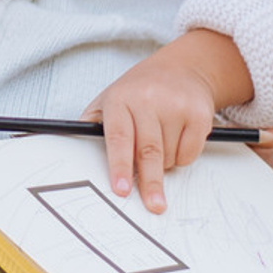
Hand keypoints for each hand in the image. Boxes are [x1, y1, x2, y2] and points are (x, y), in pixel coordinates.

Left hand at [88, 31, 254, 213]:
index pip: (119, 138)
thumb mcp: (109, 98)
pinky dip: (183, 157)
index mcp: (120, 99)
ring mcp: (175, 106)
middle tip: (152, 205)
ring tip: (160, 144)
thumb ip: (92, 124)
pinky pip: (190, 152)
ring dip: (164, 164)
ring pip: (169, 156)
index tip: (122, 189)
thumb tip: (74, 151)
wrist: (182, 68)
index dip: (119, 166)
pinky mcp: (198, 114)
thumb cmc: (140, 90)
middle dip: (150, 182)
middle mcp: (148, 100)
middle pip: (148, 152)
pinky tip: (177, 139)